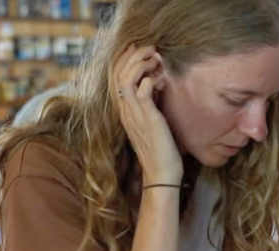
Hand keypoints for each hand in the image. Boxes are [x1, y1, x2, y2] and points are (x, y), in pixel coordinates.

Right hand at [113, 45, 182, 184]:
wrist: (162, 175)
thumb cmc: (161, 151)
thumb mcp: (152, 123)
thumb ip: (150, 104)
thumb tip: (156, 85)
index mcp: (125, 111)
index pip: (116, 76)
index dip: (125, 59)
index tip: (139, 49)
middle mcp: (126, 111)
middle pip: (117, 72)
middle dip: (132, 55)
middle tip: (149, 48)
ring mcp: (134, 115)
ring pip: (125, 78)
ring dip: (140, 63)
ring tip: (154, 58)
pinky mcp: (147, 119)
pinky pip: (142, 91)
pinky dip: (150, 80)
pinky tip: (159, 80)